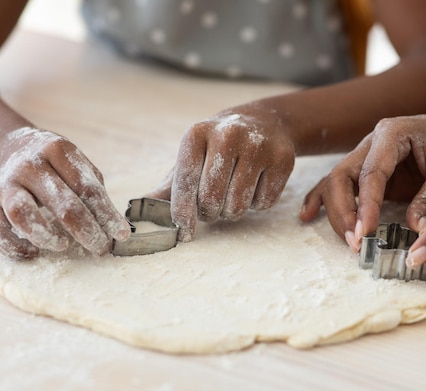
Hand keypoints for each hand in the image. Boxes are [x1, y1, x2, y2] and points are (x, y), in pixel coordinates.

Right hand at [0, 127, 130, 258]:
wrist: (5, 147)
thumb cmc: (52, 163)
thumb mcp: (76, 164)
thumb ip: (94, 191)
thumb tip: (117, 228)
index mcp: (58, 151)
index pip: (87, 187)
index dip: (106, 213)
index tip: (121, 234)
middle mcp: (30, 165)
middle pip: (61, 201)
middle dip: (85, 229)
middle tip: (100, 247)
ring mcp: (6, 184)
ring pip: (22, 212)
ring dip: (45, 234)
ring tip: (63, 246)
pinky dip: (13, 246)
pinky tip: (33, 253)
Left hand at [148, 110, 294, 240]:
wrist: (264, 122)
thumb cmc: (218, 147)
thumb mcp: (193, 157)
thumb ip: (171, 184)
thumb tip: (143, 206)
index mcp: (197, 133)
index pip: (186, 182)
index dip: (182, 213)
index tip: (183, 233)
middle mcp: (228, 135)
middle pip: (211, 200)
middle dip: (210, 212)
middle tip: (213, 206)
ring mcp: (259, 146)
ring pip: (238, 206)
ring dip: (233, 211)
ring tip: (233, 194)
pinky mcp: (283, 159)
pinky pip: (264, 203)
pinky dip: (257, 204)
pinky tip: (255, 185)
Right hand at [300, 112, 425, 250]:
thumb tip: (415, 232)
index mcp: (391, 134)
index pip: (370, 173)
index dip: (364, 205)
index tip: (364, 233)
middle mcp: (372, 143)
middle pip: (341, 177)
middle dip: (343, 211)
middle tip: (356, 242)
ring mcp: (366, 157)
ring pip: (336, 184)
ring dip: (336, 213)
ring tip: (348, 242)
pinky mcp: (368, 173)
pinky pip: (339, 186)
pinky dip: (322, 200)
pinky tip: (308, 215)